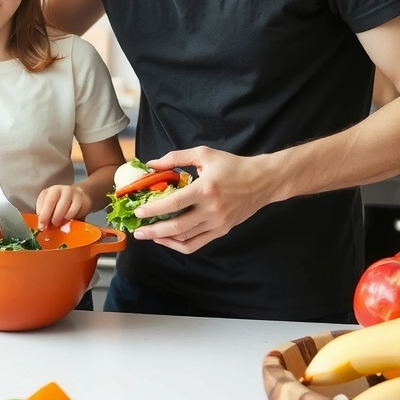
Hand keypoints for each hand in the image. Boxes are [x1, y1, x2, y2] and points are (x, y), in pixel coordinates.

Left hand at [36, 185, 91, 229]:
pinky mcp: (80, 199)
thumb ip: (46, 215)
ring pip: (61, 207)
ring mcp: (69, 192)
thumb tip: (43, 227)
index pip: (41, 201)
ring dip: (58, 219)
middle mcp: (57, 189)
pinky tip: (67, 222)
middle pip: (50, 202)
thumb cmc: (63, 206)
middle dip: (46, 217)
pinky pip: (72, 211)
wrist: (80, 197)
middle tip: (46, 227)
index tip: (40, 226)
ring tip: (58, 225)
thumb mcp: (52, 208)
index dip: (40, 215)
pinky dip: (68, 219)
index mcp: (48, 192)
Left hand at [132, 147, 277, 253]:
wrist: (262, 181)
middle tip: (138, 232)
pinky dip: (179, 245)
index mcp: (205, 189)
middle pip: (177, 227)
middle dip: (154, 231)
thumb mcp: (204, 154)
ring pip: (185, 239)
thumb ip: (175, 158)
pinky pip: (197, 244)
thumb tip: (151, 164)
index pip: (174, 204)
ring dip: (164, 239)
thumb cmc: (232, 165)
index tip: (138, 213)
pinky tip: (168, 240)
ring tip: (149, 235)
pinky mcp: (222, 231)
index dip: (153, 210)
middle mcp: (211, 209)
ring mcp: (217, 223)